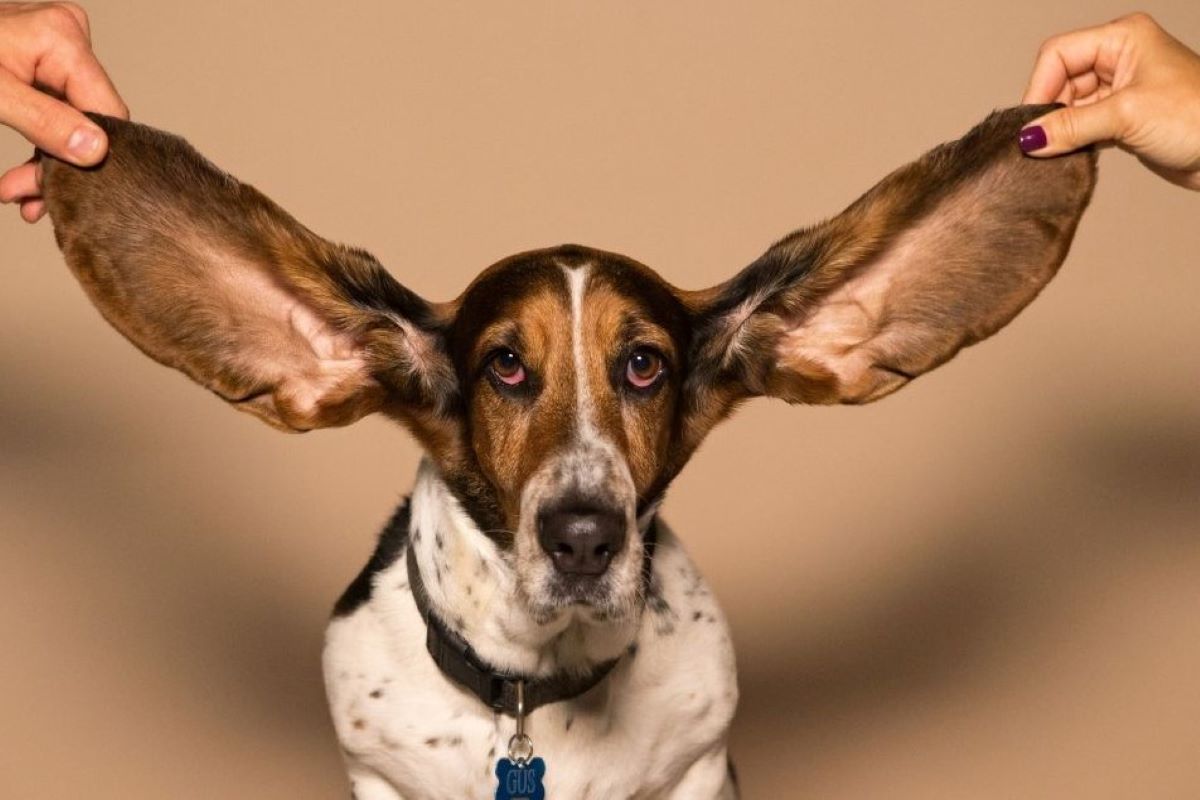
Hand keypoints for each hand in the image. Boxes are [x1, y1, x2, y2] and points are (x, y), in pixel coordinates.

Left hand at [0, 2, 126, 221]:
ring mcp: (59, 51)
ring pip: (74, 122)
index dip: (91, 157)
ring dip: (47, 163)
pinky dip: (39, 144)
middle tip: (27, 199)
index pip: (106, 111)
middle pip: (89, 119)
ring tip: (19, 192)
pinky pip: (56, 112)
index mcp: (64, 37)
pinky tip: (22, 176)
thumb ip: (44, 122)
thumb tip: (96, 150)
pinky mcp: (46, 65)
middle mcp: (70, 38)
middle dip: (59, 165)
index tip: (58, 192)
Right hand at [1019, 12, 1199, 189]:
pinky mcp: (1123, 118)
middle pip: (1060, 80)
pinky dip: (1073, 141)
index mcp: (1122, 38)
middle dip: (1050, 112)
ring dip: (1061, 130)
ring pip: (1070, 106)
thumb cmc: (1197, 117)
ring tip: (1058, 152)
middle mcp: (1119, 58)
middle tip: (1042, 144)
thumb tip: (1028, 138)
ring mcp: (1121, 89)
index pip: (1059, 54)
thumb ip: (1071, 126)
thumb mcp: (1125, 116)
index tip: (1031, 124)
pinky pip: (1083, 126)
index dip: (1040, 87)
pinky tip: (1070, 155)